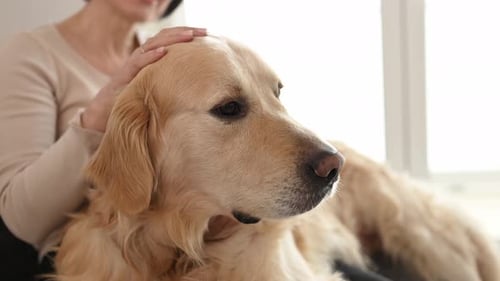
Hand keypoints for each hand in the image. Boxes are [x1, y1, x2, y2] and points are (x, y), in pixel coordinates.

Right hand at [82, 26, 206, 131]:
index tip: (206, 34)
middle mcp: (142, 58)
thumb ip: (171, 87)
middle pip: (164, 38)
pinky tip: (163, 52)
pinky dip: (150, 56)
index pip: (170, 41)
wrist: (103, 113)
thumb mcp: (156, 92)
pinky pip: (137, 62)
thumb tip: (199, 92)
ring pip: (152, 45)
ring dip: (172, 39)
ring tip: (189, 35)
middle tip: (204, 31)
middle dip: (185, 32)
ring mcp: (132, 65)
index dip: (187, 36)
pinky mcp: (123, 75)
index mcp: (151, 60)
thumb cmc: (132, 104)